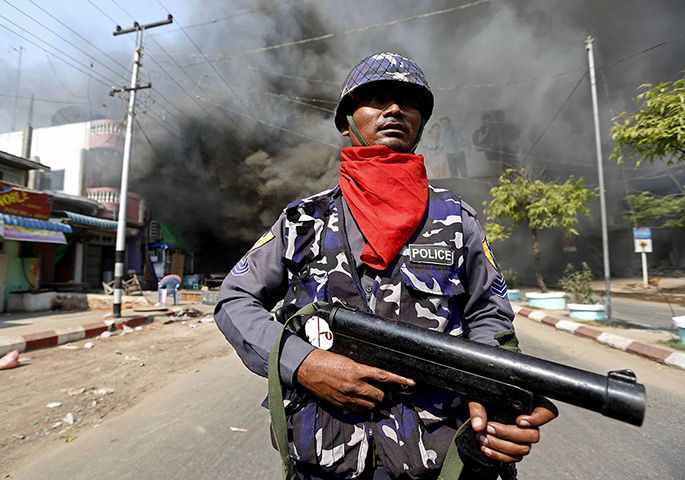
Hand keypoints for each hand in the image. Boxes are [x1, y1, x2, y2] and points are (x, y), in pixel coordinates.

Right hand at [295, 349, 414, 410]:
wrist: (305, 368)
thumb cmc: (324, 358)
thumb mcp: (346, 358)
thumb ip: (361, 367)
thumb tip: (374, 373)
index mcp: (355, 370)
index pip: (384, 376)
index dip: (400, 380)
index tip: (411, 382)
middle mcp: (353, 385)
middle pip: (379, 395)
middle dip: (383, 392)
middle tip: (382, 388)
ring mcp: (346, 397)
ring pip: (371, 405)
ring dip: (374, 400)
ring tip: (370, 393)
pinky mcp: (340, 404)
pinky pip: (359, 410)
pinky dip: (363, 406)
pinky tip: (361, 400)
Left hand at [468, 396, 557, 462]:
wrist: (476, 408)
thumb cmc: (482, 398)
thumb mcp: (477, 396)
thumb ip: (478, 408)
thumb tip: (478, 425)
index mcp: (529, 402)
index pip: (547, 412)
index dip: (538, 419)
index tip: (519, 420)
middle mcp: (530, 421)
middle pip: (533, 435)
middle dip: (508, 434)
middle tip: (489, 428)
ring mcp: (524, 436)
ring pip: (523, 448)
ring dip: (500, 445)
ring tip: (482, 437)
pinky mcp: (515, 448)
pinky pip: (514, 457)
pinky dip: (499, 455)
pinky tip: (485, 447)